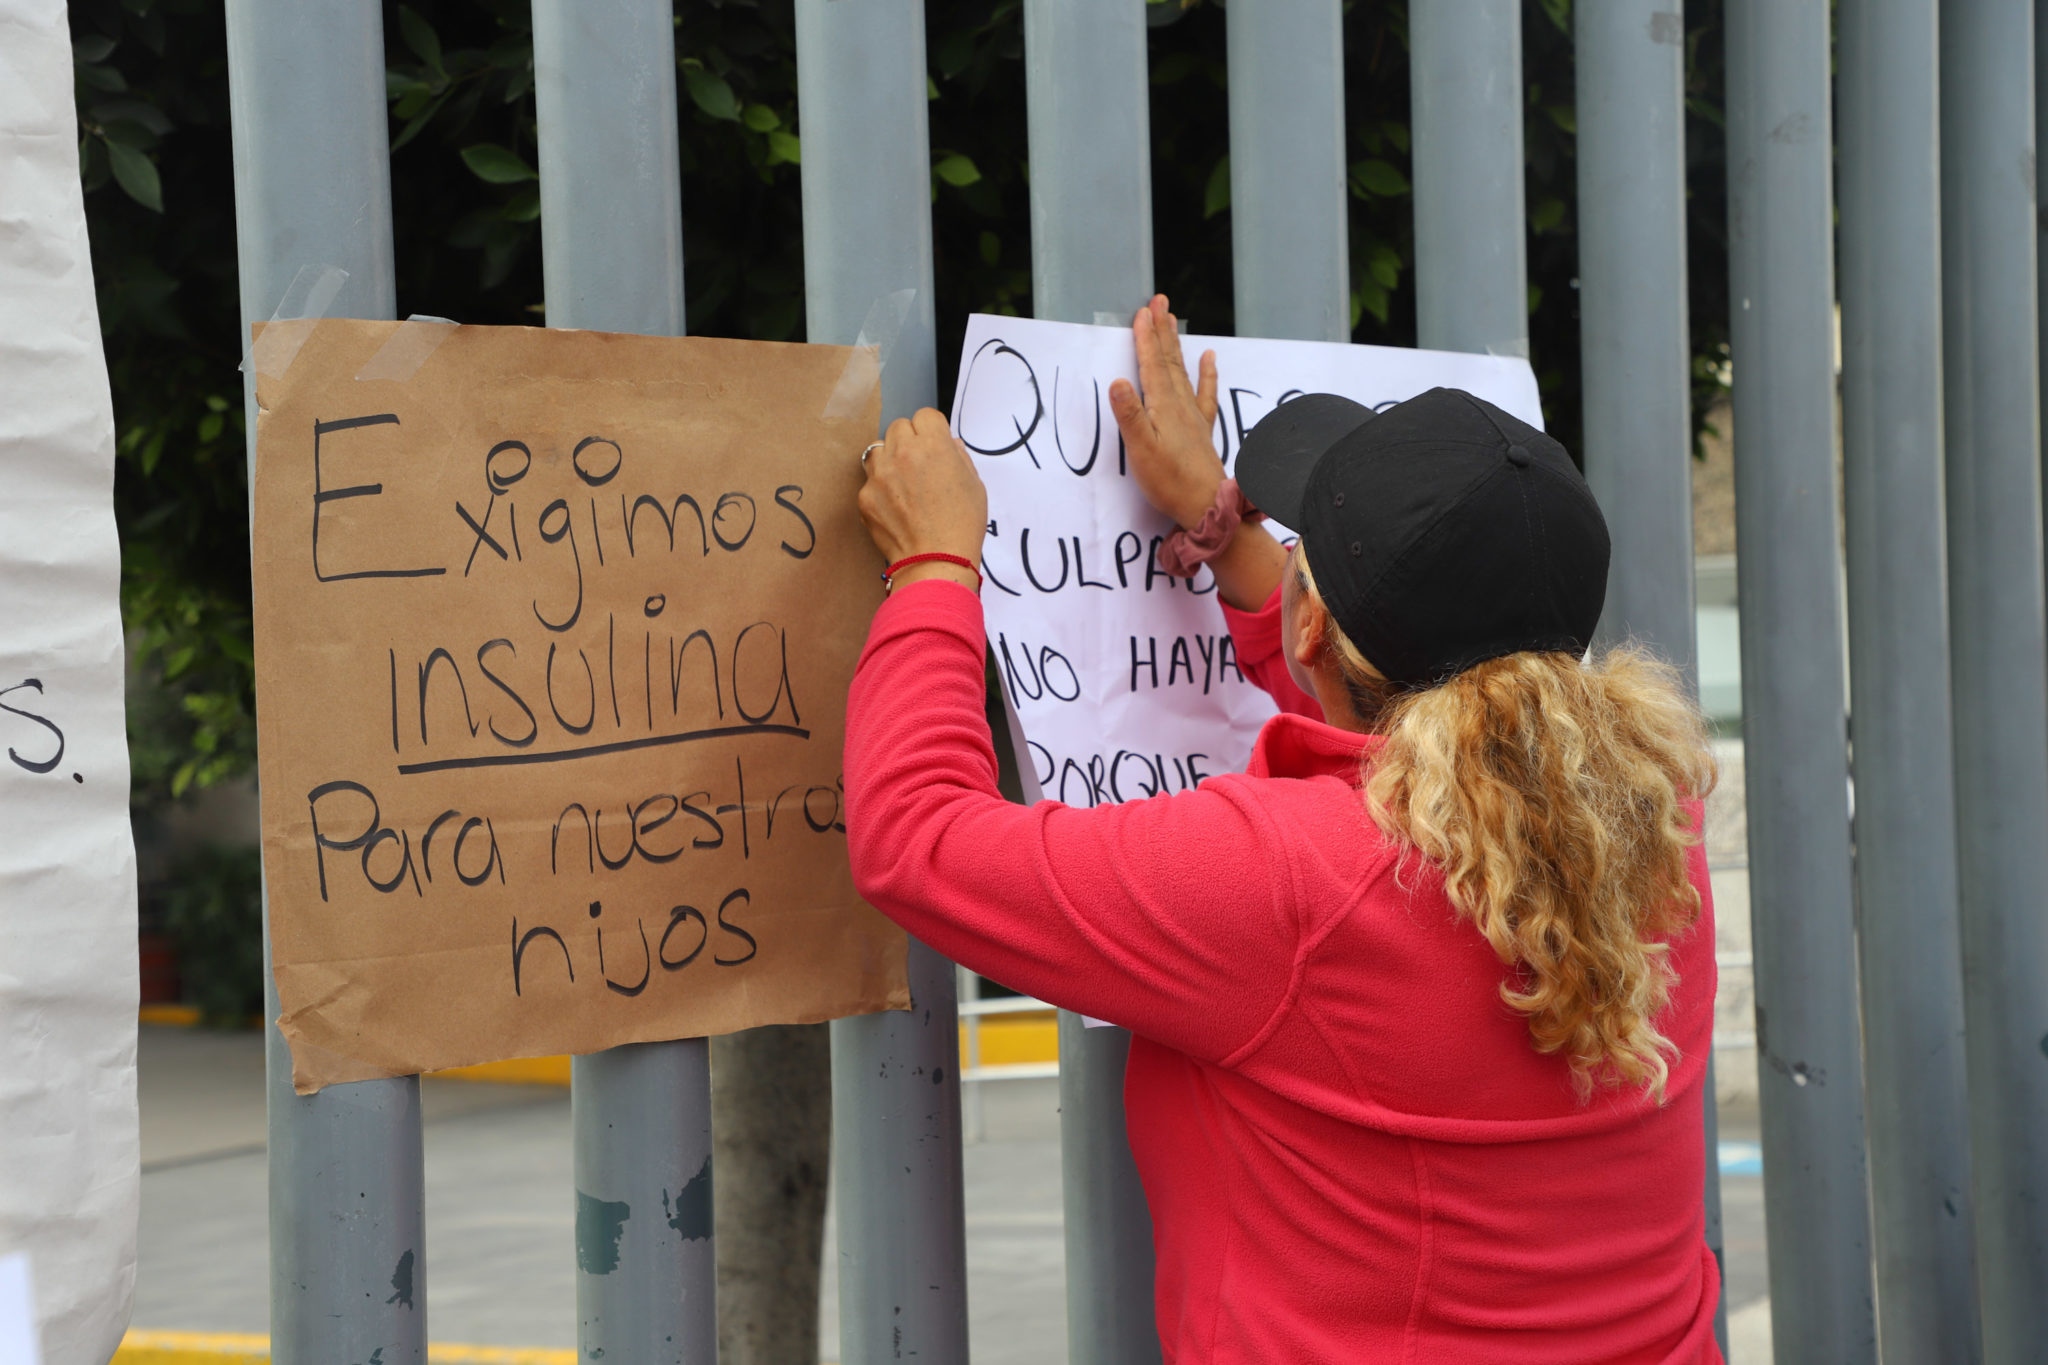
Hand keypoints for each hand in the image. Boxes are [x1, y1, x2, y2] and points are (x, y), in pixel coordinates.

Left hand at [857, 407, 987, 590]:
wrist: (936, 562)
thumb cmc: (962, 525)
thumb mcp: (974, 485)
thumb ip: (959, 457)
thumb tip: (949, 445)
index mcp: (933, 445)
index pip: (925, 415)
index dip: (931, 430)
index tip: (934, 444)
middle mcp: (902, 453)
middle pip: (899, 427)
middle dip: (909, 440)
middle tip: (920, 464)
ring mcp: (880, 475)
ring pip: (879, 450)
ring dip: (890, 460)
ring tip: (904, 485)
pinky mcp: (865, 497)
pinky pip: (870, 482)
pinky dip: (881, 490)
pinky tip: (896, 508)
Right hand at [1107, 294, 1224, 528]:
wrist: (1206, 504)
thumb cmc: (1170, 481)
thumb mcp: (1141, 449)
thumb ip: (1130, 415)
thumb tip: (1117, 381)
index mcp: (1163, 406)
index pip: (1152, 364)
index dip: (1145, 337)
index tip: (1142, 311)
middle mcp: (1180, 404)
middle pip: (1168, 359)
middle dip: (1161, 329)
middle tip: (1158, 301)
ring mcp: (1192, 415)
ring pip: (1182, 370)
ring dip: (1175, 343)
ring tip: (1172, 319)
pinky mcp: (1200, 428)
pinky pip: (1204, 392)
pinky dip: (1207, 372)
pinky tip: (1210, 358)